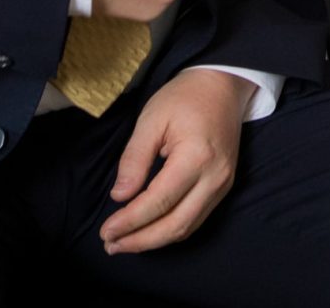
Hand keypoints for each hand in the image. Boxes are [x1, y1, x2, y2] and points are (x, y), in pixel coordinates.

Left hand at [98, 67, 248, 253]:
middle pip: (176, 224)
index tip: (106, 231)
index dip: (130, 221)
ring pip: (187, 228)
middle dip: (141, 240)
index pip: (158, 201)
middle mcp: (215, 177)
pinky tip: (149, 231)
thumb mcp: (151, 119)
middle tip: (111, 244)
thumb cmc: (184, 97)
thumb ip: (134, 159)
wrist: (222, 85)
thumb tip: (120, 196)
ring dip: (155, 241)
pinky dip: (171, 230)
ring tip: (124, 243)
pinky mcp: (224, 187)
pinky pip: (196, 219)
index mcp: (196, 156)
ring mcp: (223, 184)